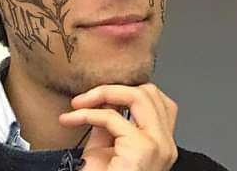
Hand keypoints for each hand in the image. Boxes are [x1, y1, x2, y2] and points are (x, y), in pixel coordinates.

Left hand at [59, 84, 177, 170]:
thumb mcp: (106, 145)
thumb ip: (109, 120)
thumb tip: (101, 98)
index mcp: (161, 143)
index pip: (159, 101)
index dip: (129, 90)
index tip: (102, 96)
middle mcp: (166, 144)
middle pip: (150, 92)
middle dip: (113, 88)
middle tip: (84, 98)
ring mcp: (158, 145)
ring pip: (138, 95)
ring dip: (101, 93)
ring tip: (78, 103)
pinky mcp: (142, 149)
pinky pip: (111, 117)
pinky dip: (86, 114)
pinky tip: (70, 120)